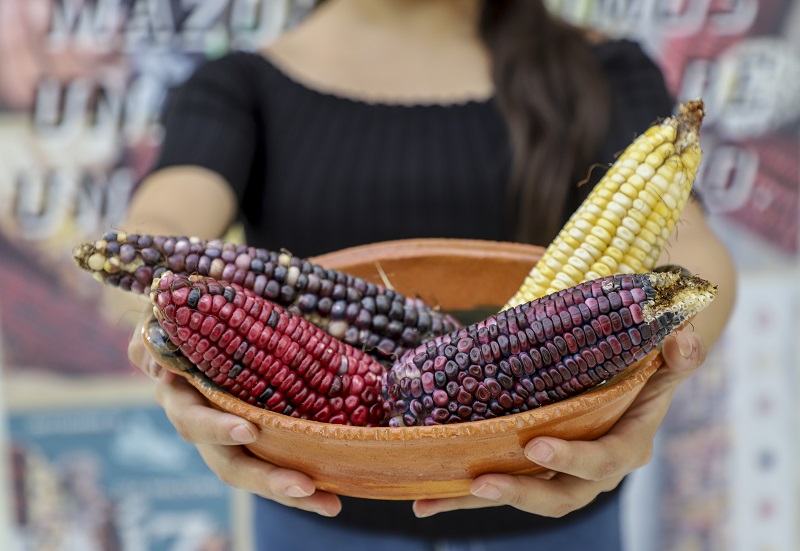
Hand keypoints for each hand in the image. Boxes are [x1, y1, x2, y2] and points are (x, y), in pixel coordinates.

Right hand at [127, 315, 341, 516]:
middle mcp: (202, 422)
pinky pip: (274, 465)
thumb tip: (156, 365)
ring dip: (289, 491)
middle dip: (266, 478)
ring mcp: (227, 435)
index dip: (217, 428)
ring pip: (254, 473)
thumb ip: (156, 328)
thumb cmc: (193, 306)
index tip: (249, 430)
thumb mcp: (170, 309)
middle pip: (229, 462)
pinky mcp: (255, 436)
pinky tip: (334, 497)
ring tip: (330, 504)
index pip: (193, 418)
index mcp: (180, 392)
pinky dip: (300, 483)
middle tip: (304, 485)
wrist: (206, 312)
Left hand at [413, 329, 706, 517]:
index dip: (571, 460)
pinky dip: (461, 496)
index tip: (536, 447)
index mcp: (626, 445)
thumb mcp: (666, 360)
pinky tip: (424, 499)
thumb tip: (683, 336)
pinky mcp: (530, 471)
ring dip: (475, 502)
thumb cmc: (647, 368)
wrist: (631, 381)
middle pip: (559, 496)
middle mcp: (591, 471)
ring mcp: (558, 474)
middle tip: (482, 482)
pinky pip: (498, 487)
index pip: (603, 461)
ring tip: (430, 502)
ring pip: (520, 497)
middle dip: (520, 494)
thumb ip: (678, 354)